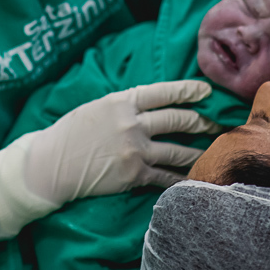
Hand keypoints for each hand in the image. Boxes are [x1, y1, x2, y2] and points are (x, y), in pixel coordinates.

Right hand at [0, 80, 218, 253]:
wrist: (50, 165)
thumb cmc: (70, 133)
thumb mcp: (96, 107)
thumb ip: (124, 105)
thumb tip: (152, 104)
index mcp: (122, 101)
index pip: (164, 92)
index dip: (189, 90)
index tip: (207, 91)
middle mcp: (132, 124)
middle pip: (178, 120)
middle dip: (203, 122)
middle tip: (218, 124)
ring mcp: (134, 151)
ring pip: (178, 150)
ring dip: (199, 151)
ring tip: (214, 151)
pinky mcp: (133, 175)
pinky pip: (165, 177)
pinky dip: (181, 179)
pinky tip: (195, 179)